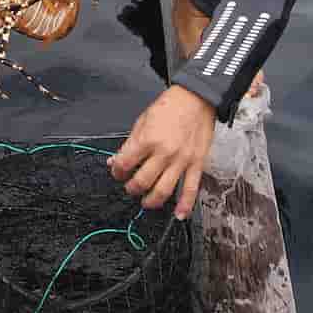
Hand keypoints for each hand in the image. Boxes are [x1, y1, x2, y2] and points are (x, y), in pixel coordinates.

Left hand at [109, 84, 216, 220]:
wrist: (196, 98)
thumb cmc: (170, 106)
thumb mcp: (142, 121)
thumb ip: (129, 144)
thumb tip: (114, 161)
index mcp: (148, 140)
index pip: (124, 164)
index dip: (117, 171)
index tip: (117, 172)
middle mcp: (164, 153)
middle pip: (142, 181)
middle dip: (131, 188)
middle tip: (130, 187)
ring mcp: (182, 160)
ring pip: (163, 191)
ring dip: (150, 201)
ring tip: (145, 201)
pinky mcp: (197, 164)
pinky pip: (191, 189)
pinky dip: (185, 205)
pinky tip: (179, 215)